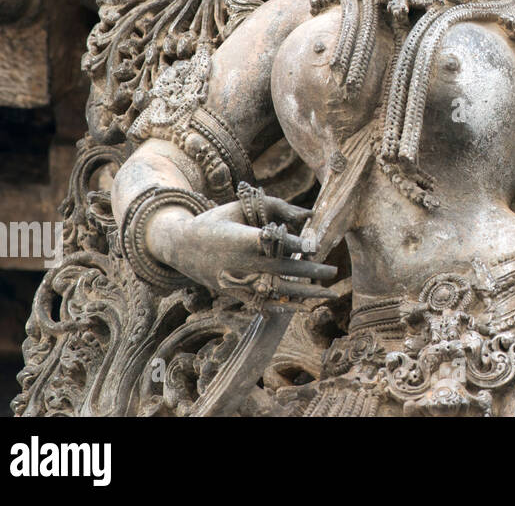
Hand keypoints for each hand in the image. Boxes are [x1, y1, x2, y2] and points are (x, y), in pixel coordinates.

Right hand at [147, 195, 337, 306]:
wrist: (181, 247)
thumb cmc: (218, 220)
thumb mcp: (242, 207)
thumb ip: (276, 206)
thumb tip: (309, 213)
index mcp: (243, 237)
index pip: (275, 242)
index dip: (296, 244)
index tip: (315, 246)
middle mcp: (242, 261)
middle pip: (282, 268)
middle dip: (310, 271)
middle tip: (334, 272)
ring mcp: (238, 280)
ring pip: (276, 288)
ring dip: (304, 292)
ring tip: (327, 293)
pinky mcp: (235, 292)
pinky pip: (263, 301)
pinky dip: (283, 305)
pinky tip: (303, 307)